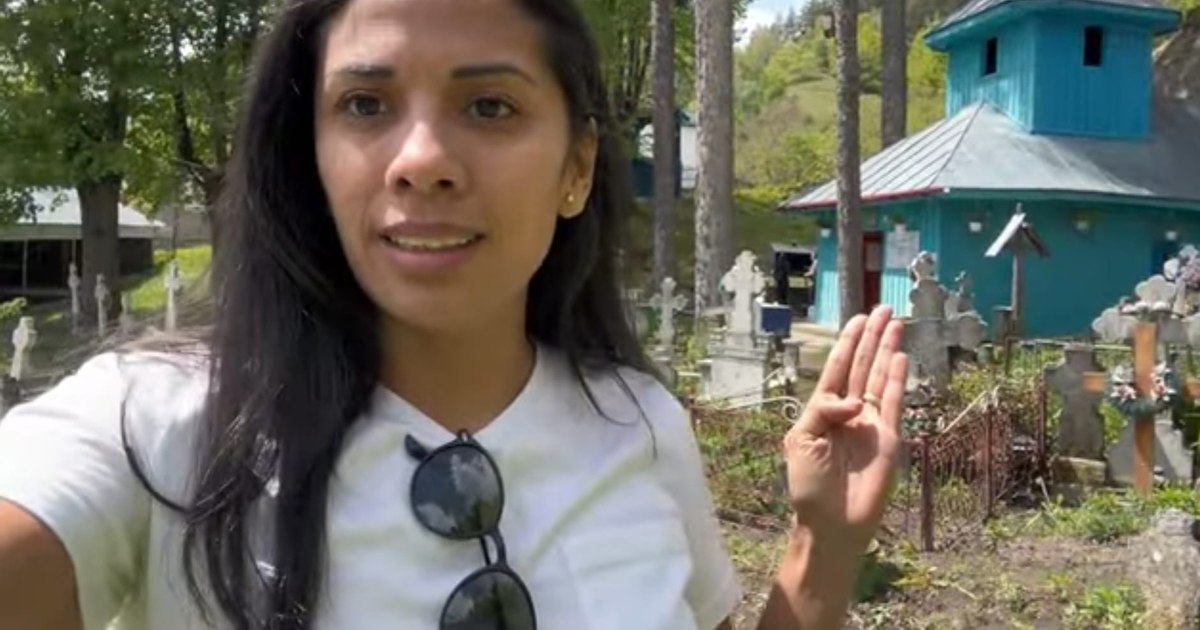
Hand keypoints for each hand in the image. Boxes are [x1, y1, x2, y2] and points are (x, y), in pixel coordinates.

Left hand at [782, 305, 907, 552]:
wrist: (832, 523)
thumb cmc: (808, 486)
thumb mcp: (800, 441)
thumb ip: (820, 411)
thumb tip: (851, 401)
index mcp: (823, 410)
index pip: (838, 369)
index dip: (848, 343)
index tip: (857, 318)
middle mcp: (850, 412)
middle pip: (863, 366)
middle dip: (872, 337)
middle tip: (884, 308)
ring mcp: (871, 424)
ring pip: (881, 378)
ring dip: (887, 350)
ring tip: (895, 322)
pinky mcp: (890, 439)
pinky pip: (895, 403)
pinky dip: (898, 380)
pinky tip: (900, 357)